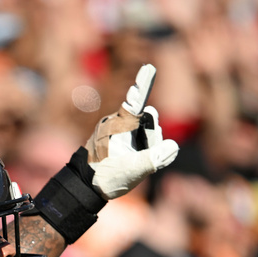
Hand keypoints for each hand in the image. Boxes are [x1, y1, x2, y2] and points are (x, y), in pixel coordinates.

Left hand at [86, 64, 178, 199]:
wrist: (84, 187)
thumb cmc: (106, 177)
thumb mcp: (133, 170)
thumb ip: (155, 158)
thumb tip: (173, 146)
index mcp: (119, 125)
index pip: (136, 101)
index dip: (144, 84)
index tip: (149, 67)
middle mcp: (116, 122)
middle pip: (148, 119)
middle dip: (152, 135)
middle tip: (140, 157)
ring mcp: (115, 129)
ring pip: (143, 129)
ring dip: (145, 143)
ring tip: (132, 161)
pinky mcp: (114, 137)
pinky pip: (135, 137)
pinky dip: (139, 147)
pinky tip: (131, 160)